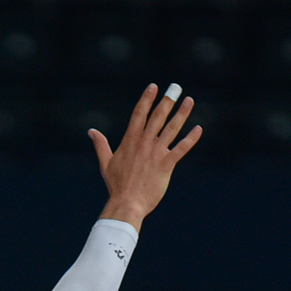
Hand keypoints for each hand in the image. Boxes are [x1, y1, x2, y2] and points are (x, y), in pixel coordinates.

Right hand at [92, 83, 201, 229]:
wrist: (127, 203)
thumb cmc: (116, 185)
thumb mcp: (105, 163)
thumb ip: (101, 145)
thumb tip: (91, 132)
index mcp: (130, 141)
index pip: (139, 114)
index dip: (147, 99)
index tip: (154, 87)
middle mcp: (145, 143)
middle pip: (158, 117)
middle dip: (167, 100)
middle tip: (175, 87)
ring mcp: (156, 153)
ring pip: (172, 128)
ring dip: (182, 113)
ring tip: (189, 100)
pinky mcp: (167, 164)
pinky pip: (181, 148)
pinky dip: (191, 138)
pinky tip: (198, 129)